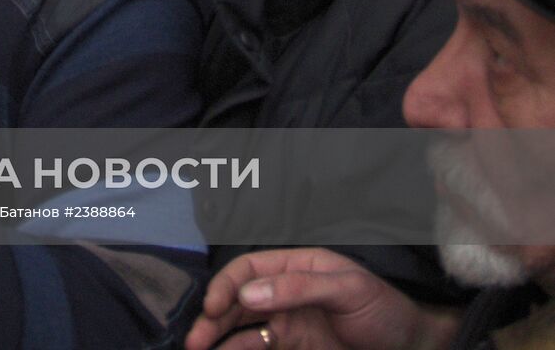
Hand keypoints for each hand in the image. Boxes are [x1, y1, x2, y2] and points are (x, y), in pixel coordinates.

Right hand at [184, 248, 459, 349]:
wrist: (413, 347)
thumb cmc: (385, 310)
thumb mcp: (347, 289)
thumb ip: (298, 287)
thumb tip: (248, 295)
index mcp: (296, 265)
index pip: (249, 268)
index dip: (226, 285)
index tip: (213, 308)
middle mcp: (285, 291)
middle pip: (237, 299)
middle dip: (212, 317)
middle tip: (194, 340)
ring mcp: (288, 320)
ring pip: (241, 325)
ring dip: (218, 336)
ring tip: (197, 349)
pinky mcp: (293, 346)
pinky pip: (257, 346)